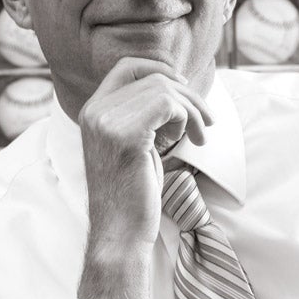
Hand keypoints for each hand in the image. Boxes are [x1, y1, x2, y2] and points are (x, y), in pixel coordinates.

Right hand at [78, 56, 213, 247]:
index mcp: (92, 110)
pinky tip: (188, 140)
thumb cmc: (133, 190)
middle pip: (153, 77)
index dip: (160, 68)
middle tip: (206, 120)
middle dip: (188, 95)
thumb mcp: (134, 142)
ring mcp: (106, 122)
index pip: (127, 66)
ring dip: (192, 109)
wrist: (121, 232)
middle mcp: (95, 111)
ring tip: (199, 135)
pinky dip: (187, 117)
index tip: (184, 86)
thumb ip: (142, 112)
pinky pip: (167, 105)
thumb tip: (176, 81)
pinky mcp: (125, 135)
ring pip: (164, 89)